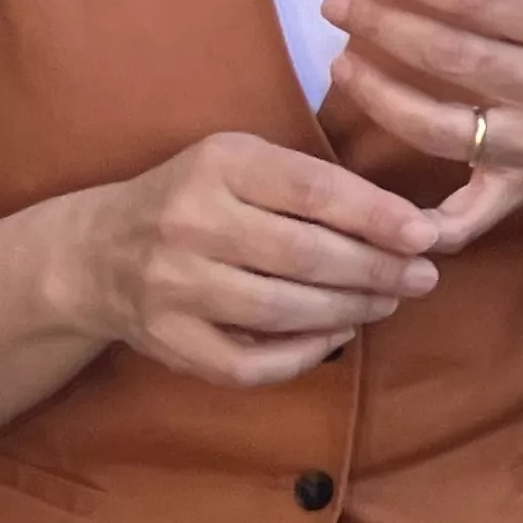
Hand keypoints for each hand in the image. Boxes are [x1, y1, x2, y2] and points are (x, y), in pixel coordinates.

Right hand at [54, 132, 444, 388]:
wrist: (96, 251)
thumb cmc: (195, 196)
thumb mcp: (242, 160)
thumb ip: (310, 181)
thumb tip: (404, 220)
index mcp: (221, 163)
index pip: (315, 190)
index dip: (378, 215)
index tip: (426, 235)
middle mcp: (192, 222)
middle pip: (304, 255)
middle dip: (376, 270)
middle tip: (423, 278)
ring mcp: (174, 286)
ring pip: (281, 309)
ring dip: (349, 310)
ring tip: (389, 302)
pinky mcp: (166, 341)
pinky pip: (246, 362)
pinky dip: (300, 356)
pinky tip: (335, 336)